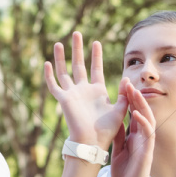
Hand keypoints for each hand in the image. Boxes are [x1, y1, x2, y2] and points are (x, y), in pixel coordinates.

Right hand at [44, 31, 127, 147]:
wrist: (92, 142)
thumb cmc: (107, 130)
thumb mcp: (120, 109)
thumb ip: (125, 94)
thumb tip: (128, 78)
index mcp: (97, 91)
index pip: (95, 68)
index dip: (96, 56)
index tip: (96, 42)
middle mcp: (83, 90)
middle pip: (79, 65)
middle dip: (78, 49)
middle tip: (77, 33)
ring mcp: (72, 94)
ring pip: (64, 72)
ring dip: (62, 58)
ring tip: (60, 43)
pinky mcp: (64, 100)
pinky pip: (54, 85)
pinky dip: (49, 75)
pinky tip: (47, 63)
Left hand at [110, 81, 156, 176]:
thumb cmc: (124, 172)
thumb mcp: (119, 149)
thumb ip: (119, 135)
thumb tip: (115, 120)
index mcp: (135, 135)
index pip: (133, 112)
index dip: (129, 99)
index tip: (123, 84)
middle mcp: (142, 137)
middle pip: (141, 112)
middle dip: (135, 97)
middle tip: (128, 82)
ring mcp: (146, 143)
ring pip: (147, 119)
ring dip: (141, 105)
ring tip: (134, 92)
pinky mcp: (147, 152)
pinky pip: (147, 134)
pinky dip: (142, 122)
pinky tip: (136, 113)